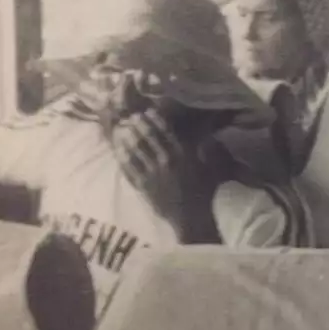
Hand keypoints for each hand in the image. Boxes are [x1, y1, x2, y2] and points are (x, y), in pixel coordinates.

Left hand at [109, 109, 221, 243]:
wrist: (192, 217)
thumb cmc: (204, 192)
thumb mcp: (210, 167)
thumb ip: (206, 150)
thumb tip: (205, 134)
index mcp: (183, 154)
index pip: (166, 131)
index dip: (156, 120)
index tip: (148, 111)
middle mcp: (166, 160)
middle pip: (148, 138)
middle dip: (139, 125)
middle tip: (133, 117)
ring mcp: (152, 173)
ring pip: (136, 151)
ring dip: (128, 138)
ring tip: (122, 130)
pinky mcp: (143, 185)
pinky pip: (130, 169)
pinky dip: (123, 158)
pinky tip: (118, 151)